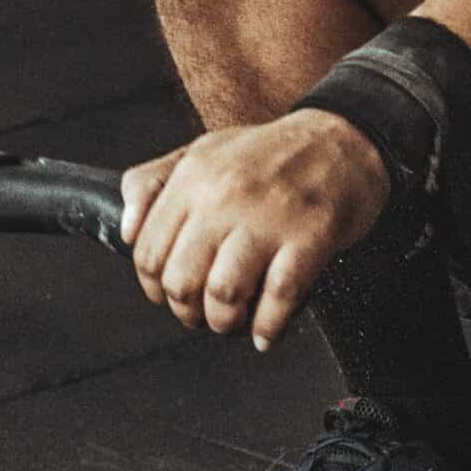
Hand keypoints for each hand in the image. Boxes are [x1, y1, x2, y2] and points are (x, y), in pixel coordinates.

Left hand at [119, 111, 392, 351]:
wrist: (345, 137)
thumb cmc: (272, 153)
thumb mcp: (202, 151)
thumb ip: (152, 183)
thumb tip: (125, 231)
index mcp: (194, 178)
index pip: (149, 253)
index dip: (155, 288)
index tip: (171, 296)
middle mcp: (225, 196)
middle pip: (181, 281)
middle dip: (188, 312)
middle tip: (203, 315)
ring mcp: (269, 217)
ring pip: (224, 294)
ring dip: (225, 322)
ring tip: (234, 321)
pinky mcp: (311, 236)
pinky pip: (279, 298)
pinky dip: (269, 327)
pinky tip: (266, 333)